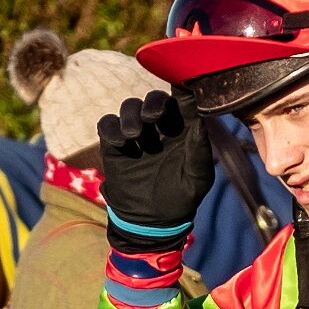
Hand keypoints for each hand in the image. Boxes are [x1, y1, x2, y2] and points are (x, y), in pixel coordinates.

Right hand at [98, 90, 213, 241]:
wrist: (151, 223)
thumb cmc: (180, 199)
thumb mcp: (196, 180)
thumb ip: (199, 153)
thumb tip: (199, 124)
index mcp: (183, 129)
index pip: (183, 101)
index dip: (183, 89)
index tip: (182, 86)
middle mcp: (159, 125)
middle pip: (155, 98)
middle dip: (153, 102)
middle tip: (153, 116)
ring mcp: (136, 132)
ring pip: (130, 107)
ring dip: (131, 116)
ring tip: (134, 135)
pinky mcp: (115, 144)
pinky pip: (108, 125)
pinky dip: (112, 128)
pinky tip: (120, 142)